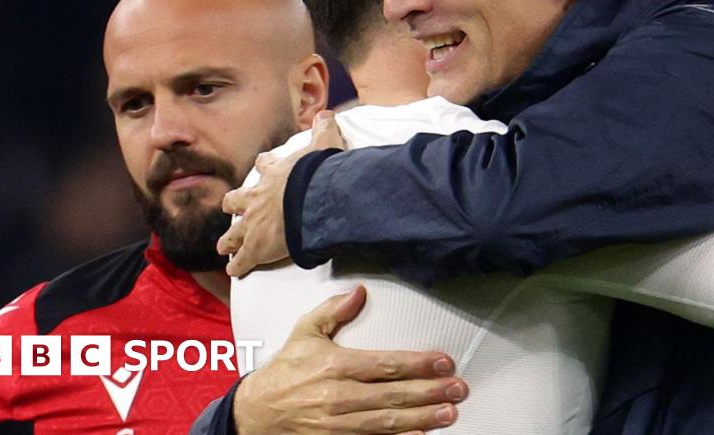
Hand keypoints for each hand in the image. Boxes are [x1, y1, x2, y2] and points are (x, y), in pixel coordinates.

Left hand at [218, 110, 344, 275]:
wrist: (308, 200)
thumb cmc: (316, 174)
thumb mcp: (323, 144)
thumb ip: (324, 129)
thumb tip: (327, 114)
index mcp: (273, 175)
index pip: (265, 166)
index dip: (264, 166)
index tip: (262, 165)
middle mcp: (257, 199)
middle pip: (237, 201)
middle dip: (233, 205)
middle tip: (231, 209)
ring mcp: (253, 224)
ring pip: (234, 233)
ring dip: (229, 240)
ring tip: (223, 247)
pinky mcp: (256, 247)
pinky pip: (243, 259)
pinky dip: (238, 266)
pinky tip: (233, 272)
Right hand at [234, 287, 466, 433]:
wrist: (255, 413)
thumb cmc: (285, 371)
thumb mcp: (304, 333)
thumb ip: (333, 311)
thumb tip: (359, 292)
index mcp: (335, 365)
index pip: (385, 364)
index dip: (418, 364)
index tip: (444, 362)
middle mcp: (339, 396)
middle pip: (393, 395)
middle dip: (429, 392)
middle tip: (458, 389)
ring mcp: (338, 424)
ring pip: (387, 422)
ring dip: (422, 419)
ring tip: (448, 413)